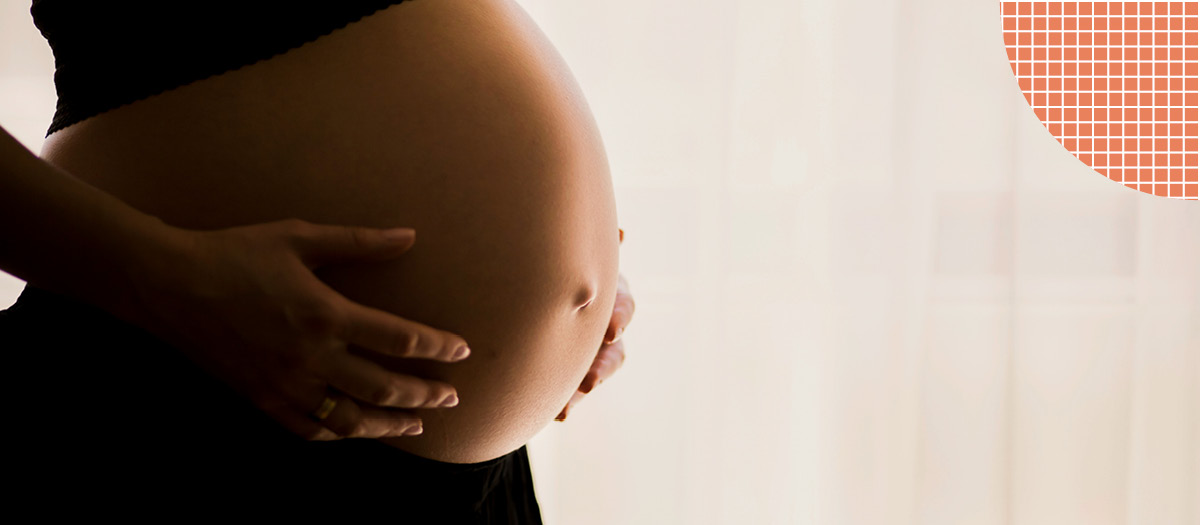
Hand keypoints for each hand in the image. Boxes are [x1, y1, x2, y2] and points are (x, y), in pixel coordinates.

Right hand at [126, 218, 468, 440]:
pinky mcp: (261, 399)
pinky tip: (357, 431)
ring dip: (391, 424)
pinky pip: (310, 430)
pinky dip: (340, 434)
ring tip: (418, 424)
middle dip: (426, 394)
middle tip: (453, 396)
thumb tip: (409, 236)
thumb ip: (359, 242)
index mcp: (326, 314)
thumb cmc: (236, 252)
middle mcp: (310, 357)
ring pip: (352, 419)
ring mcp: (285, 384)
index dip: (438, 348)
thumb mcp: (300, 237)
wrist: (168, 285)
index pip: (400, 340)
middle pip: (385, 388)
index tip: (462, 350)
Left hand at [556, 229, 633, 420]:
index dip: (619, 317)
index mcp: (609, 291)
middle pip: (614, 349)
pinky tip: (559, 415)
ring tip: (567, 408)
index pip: (623, 304)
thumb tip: (623, 234)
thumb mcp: (570, 254)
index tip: (610, 330)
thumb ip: (586, 250)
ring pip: (596, 374)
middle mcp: (607, 323)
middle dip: (602, 365)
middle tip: (589, 381)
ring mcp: (592, 350)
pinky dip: (568, 404)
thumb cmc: (558, 260)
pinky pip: (574, 392)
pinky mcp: (575, 371)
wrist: (533, 295)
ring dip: (583, 390)